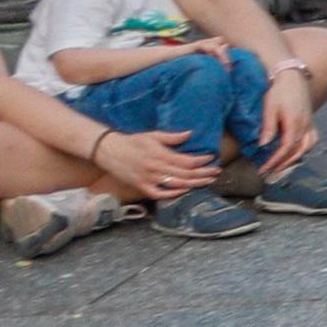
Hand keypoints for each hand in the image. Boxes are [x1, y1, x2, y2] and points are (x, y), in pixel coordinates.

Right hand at [89, 122, 217, 202]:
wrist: (109, 150)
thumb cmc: (132, 141)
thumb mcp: (153, 135)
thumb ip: (172, 137)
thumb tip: (190, 133)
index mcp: (161, 154)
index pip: (187, 160)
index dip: (201, 160)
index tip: (211, 158)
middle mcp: (157, 168)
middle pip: (185, 173)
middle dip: (203, 173)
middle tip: (217, 172)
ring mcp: (149, 179)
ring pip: (176, 184)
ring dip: (194, 183)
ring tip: (208, 181)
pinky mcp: (141, 186)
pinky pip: (159, 194)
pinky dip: (173, 194)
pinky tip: (184, 190)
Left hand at [253, 60, 318, 170]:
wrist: (291, 74)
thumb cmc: (278, 90)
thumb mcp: (270, 108)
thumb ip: (268, 128)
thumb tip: (262, 146)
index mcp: (295, 123)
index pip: (285, 149)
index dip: (274, 161)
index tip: (263, 169)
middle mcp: (305, 124)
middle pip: (298, 151)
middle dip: (284, 163)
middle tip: (270, 171)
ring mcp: (310, 121)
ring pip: (308, 146)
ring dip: (296, 157)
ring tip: (283, 163)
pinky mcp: (310, 118)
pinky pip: (312, 138)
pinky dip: (304, 147)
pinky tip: (294, 150)